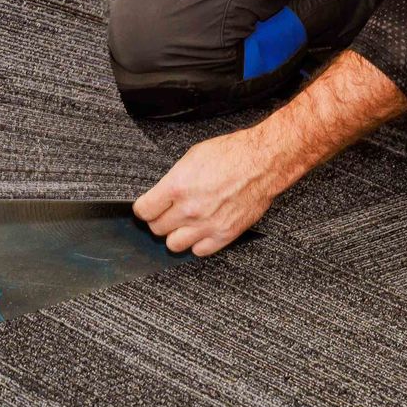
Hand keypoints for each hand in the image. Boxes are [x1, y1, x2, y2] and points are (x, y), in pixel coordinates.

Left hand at [133, 128, 294, 257]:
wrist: (263, 162)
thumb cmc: (231, 154)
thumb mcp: (191, 158)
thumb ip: (172, 181)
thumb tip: (160, 194)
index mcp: (177, 186)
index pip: (144, 211)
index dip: (144, 209)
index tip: (148, 208)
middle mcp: (189, 209)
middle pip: (157, 229)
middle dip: (159, 220)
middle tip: (167, 213)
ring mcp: (207, 224)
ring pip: (174, 244)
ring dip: (175, 235)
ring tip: (183, 224)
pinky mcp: (224, 234)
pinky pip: (199, 251)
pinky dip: (197, 243)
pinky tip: (200, 231)